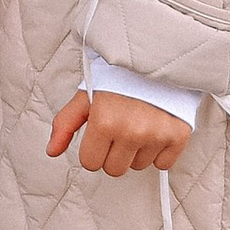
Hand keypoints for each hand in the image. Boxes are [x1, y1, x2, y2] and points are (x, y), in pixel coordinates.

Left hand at [48, 89, 189, 175]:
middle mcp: (131, 132)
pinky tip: (154, 129)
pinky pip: (163, 163)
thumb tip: (52, 150)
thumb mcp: (85, 96)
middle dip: (113, 153)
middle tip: (119, 129)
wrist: (154, 59)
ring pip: (138, 166)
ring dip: (136, 151)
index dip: (92, 149)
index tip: (100, 134)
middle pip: (114, 169)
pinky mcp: (178, 137)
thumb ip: (65, 124)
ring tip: (138, 124)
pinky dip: (158, 151)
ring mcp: (156, 135)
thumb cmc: (117, 77)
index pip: (91, 163)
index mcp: (104, 122)